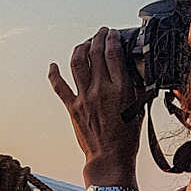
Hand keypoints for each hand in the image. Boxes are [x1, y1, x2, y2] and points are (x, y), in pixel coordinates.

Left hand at [49, 27, 148, 186]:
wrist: (109, 158)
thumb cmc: (126, 137)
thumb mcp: (138, 108)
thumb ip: (135, 87)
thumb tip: (133, 71)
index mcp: (120, 89)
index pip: (113, 54)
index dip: (112, 39)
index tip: (112, 33)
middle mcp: (100, 90)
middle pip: (95, 54)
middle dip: (98, 38)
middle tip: (100, 32)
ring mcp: (84, 97)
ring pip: (77, 63)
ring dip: (80, 49)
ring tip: (84, 43)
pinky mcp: (72, 107)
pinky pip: (59, 86)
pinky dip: (54, 74)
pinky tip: (53, 65)